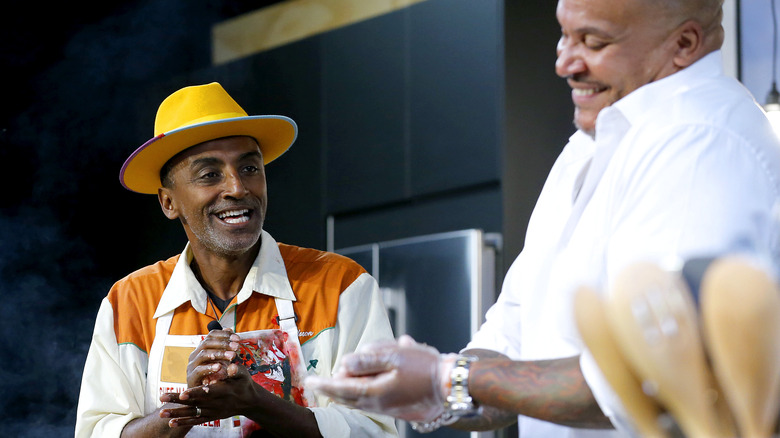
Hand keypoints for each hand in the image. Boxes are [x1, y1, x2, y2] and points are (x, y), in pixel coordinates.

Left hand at [160, 360, 258, 427]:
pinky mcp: (211, 417)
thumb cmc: (244, 384)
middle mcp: (216, 404)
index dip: (195, 393)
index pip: (207, 393)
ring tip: (162, 414)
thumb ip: (236, 370)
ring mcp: (213, 412)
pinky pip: (196, 421)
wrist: (248, 401)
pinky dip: (184, 422)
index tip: (183, 393)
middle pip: (195, 403)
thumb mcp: (244, 375)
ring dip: (177, 414)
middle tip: (162, 398)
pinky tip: (171, 423)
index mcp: (223, 391)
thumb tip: (230, 367)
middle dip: (178, 401)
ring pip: (193, 414)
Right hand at [186, 328, 239, 386]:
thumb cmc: (216, 375)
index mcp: (202, 348)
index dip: (224, 335)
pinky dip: (209, 367)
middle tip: (237, 347)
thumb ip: (225, 345)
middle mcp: (195, 355)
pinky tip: (219, 367)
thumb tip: (229, 328)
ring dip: (219, 354)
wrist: (208, 396)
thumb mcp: (223, 359)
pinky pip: (199, 370)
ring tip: (232, 356)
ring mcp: (191, 366)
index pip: (211, 335)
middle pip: (207, 343)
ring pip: (203, 354)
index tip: (238, 338)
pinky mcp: (191, 378)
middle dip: (223, 343)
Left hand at [305, 335, 453, 421]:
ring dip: (347, 390)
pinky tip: (362, 385)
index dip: (324, 384)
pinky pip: (369, 401)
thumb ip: (367, 360)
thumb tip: (345, 363)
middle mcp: (377, 404)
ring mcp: (386, 407)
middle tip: (319, 382)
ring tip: (338, 382)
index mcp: (375, 391)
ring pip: (357, 400)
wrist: (448, 385)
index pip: (341, 389)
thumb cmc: (424, 368)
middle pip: (346, 397)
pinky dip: (360, 393)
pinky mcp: (394, 407)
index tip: (309, 381)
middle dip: (333, 388)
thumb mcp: (395, 356)